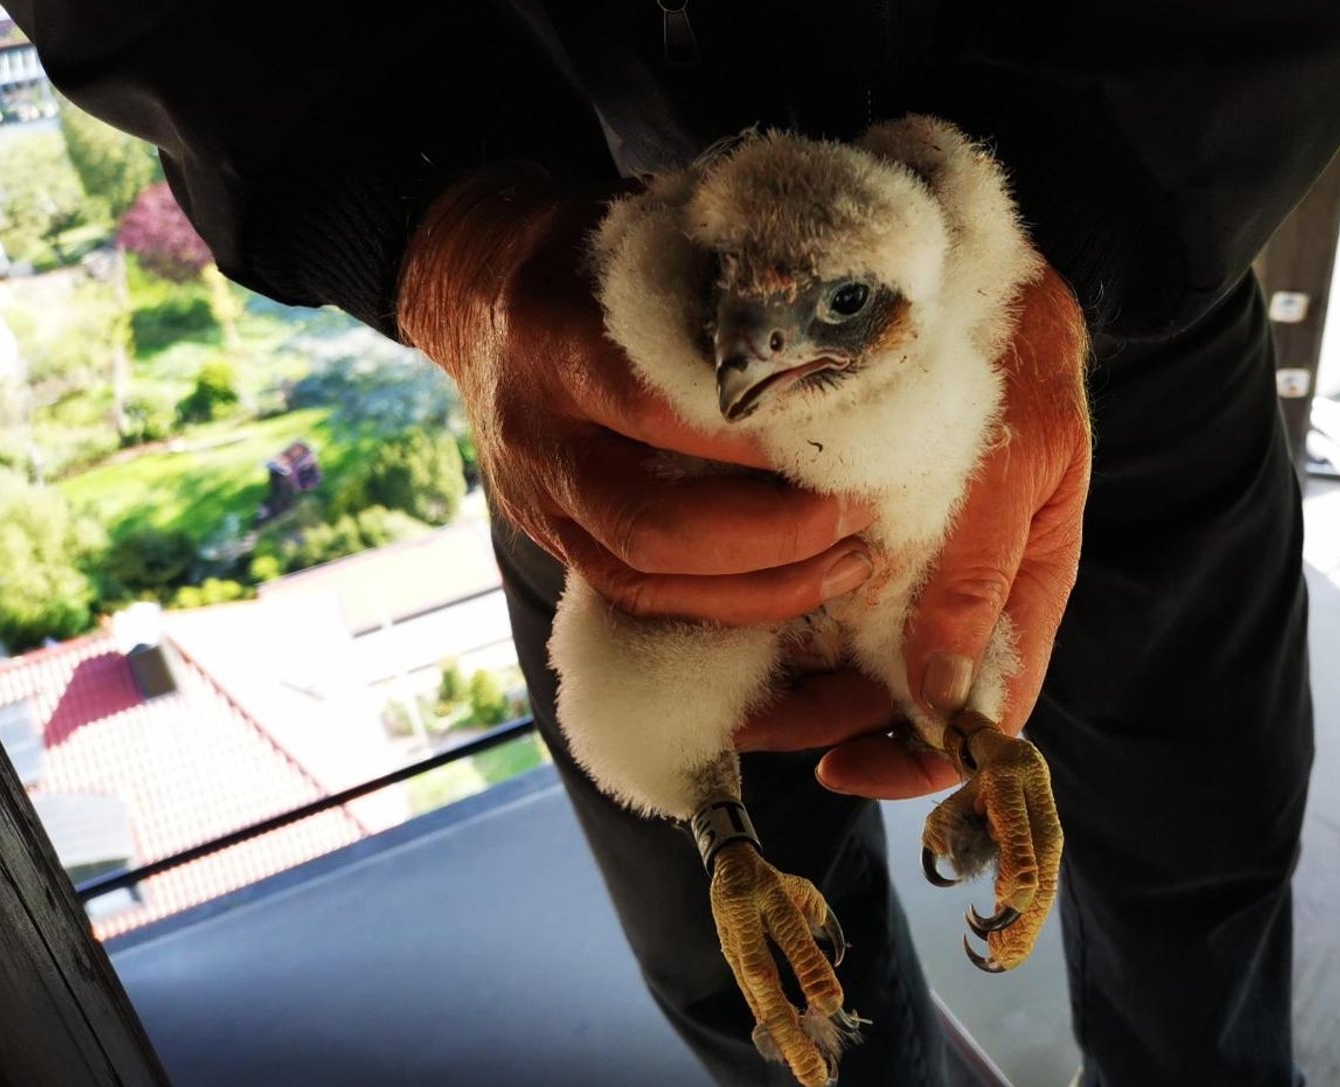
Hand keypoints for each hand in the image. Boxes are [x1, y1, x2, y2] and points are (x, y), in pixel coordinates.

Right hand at [398, 164, 876, 626]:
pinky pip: (642, 596)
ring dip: (764, 584)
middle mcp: (538, 434)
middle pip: (654, 523)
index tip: (853, 436)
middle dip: (775, 534)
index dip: (759, 438)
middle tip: (861, 508)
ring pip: (648, 578)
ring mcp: (537, 500)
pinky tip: (804, 581)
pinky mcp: (553, 541)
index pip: (661, 409)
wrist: (479, 293)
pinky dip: (730, 603)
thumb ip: (727, 269)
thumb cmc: (590, 256)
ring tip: (854, 558)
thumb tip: (851, 299)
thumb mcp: (646, 230)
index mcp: (555, 339)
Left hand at [738, 268, 1091, 795]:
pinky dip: (773, 611)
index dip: (918, 758)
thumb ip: (982, 565)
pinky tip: (723, 609)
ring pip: (848, 653)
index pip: (986, 708)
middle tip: (749, 725)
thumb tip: (944, 692)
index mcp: (1024, 581)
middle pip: (900, 695)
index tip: (843, 766)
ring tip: (722, 678)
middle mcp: (961, 583)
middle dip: (828, 721)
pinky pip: (811, 589)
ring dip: (792, 678)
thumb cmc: (1015, 343)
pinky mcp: (850, 516)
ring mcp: (906, 554)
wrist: (963, 249)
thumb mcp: (1021, 448)